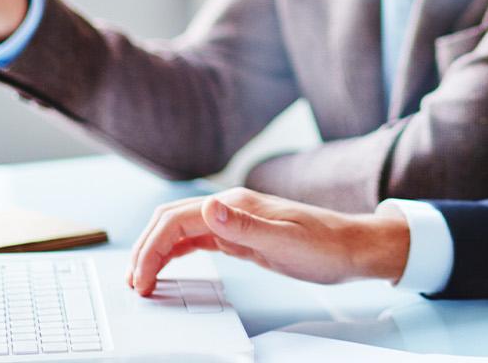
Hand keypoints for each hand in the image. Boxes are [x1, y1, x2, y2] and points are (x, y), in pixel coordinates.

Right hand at [124, 187, 409, 295]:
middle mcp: (230, 207)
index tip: (142, 279)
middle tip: (135, 283)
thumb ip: (244, 226)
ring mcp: (235, 220)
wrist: (352, 247)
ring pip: (181, 230)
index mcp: (235, 204)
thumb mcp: (285, 242)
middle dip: (146, 248)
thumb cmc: (325, 246)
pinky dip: (177, 252)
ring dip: (158, 251)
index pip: (176, 220)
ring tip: (143, 278)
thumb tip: (207, 207)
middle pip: (171, 221)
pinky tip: (170, 266)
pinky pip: (199, 240)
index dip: (152, 248)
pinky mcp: (242, 235)